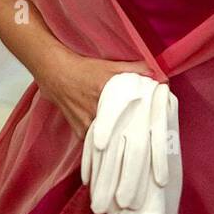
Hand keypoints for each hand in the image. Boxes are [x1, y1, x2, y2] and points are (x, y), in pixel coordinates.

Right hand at [35, 49, 156, 140]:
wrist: (56, 74)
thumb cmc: (84, 70)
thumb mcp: (110, 65)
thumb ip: (134, 69)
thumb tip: (157, 73)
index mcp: (106, 97)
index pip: (129, 118)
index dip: (141, 127)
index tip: (152, 133)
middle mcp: (95, 114)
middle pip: (119, 133)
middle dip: (131, 139)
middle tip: (144, 144)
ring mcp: (86, 125)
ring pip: (107, 141)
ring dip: (117, 143)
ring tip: (130, 148)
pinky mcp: (79, 132)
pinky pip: (95, 143)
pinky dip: (104, 143)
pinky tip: (112, 145)